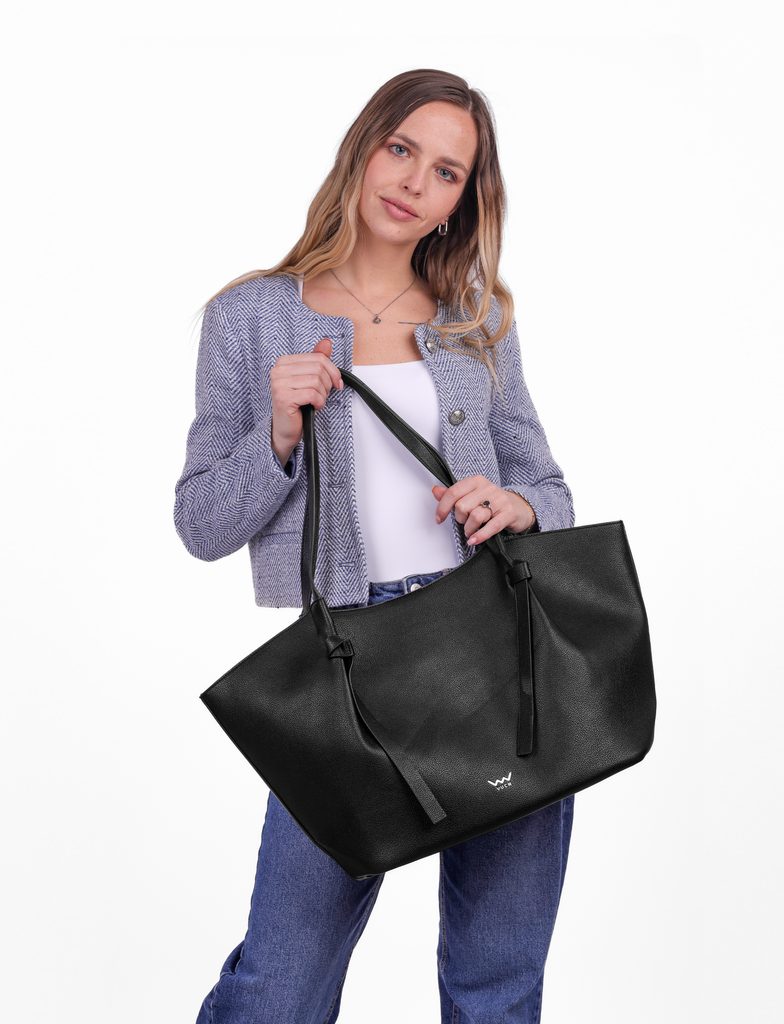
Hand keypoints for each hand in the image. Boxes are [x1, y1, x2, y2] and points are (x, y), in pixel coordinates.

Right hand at [270, 337, 343, 464]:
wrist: (286, 429)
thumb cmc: (298, 405)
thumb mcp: (310, 379)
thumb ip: (317, 360)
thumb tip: (327, 342)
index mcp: (284, 361)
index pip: (318, 357)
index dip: (333, 371)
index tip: (337, 383)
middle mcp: (278, 370)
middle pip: (319, 368)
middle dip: (328, 384)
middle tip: (323, 395)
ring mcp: (279, 383)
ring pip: (316, 381)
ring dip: (323, 395)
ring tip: (316, 401)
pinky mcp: (283, 397)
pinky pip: (312, 394)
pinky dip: (319, 402)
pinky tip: (314, 407)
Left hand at [432, 477, 535, 545]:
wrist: (518, 507)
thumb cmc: (492, 503)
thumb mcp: (472, 496)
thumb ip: (453, 494)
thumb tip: (435, 490)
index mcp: (476, 481)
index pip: (454, 492)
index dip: (443, 507)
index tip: (439, 518)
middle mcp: (488, 488)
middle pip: (462, 506)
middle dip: (460, 519)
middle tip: (464, 523)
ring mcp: (499, 500)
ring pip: (475, 516)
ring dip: (469, 529)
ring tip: (471, 531)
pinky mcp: (508, 513)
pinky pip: (491, 526)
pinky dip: (480, 535)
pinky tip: (474, 540)